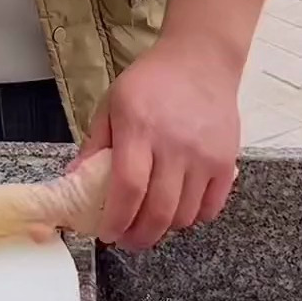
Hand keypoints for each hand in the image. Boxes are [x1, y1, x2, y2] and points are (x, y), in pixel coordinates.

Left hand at [73, 34, 241, 250]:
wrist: (200, 60)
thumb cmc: (150, 81)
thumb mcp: (113, 104)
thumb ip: (95, 144)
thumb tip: (74, 180)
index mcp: (139, 129)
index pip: (128, 188)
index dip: (116, 218)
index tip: (107, 233)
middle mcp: (174, 147)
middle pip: (158, 211)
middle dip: (139, 236)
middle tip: (127, 240)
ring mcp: (204, 157)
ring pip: (185, 215)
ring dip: (164, 229)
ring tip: (150, 224)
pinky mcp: (227, 162)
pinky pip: (211, 208)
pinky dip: (194, 219)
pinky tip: (178, 211)